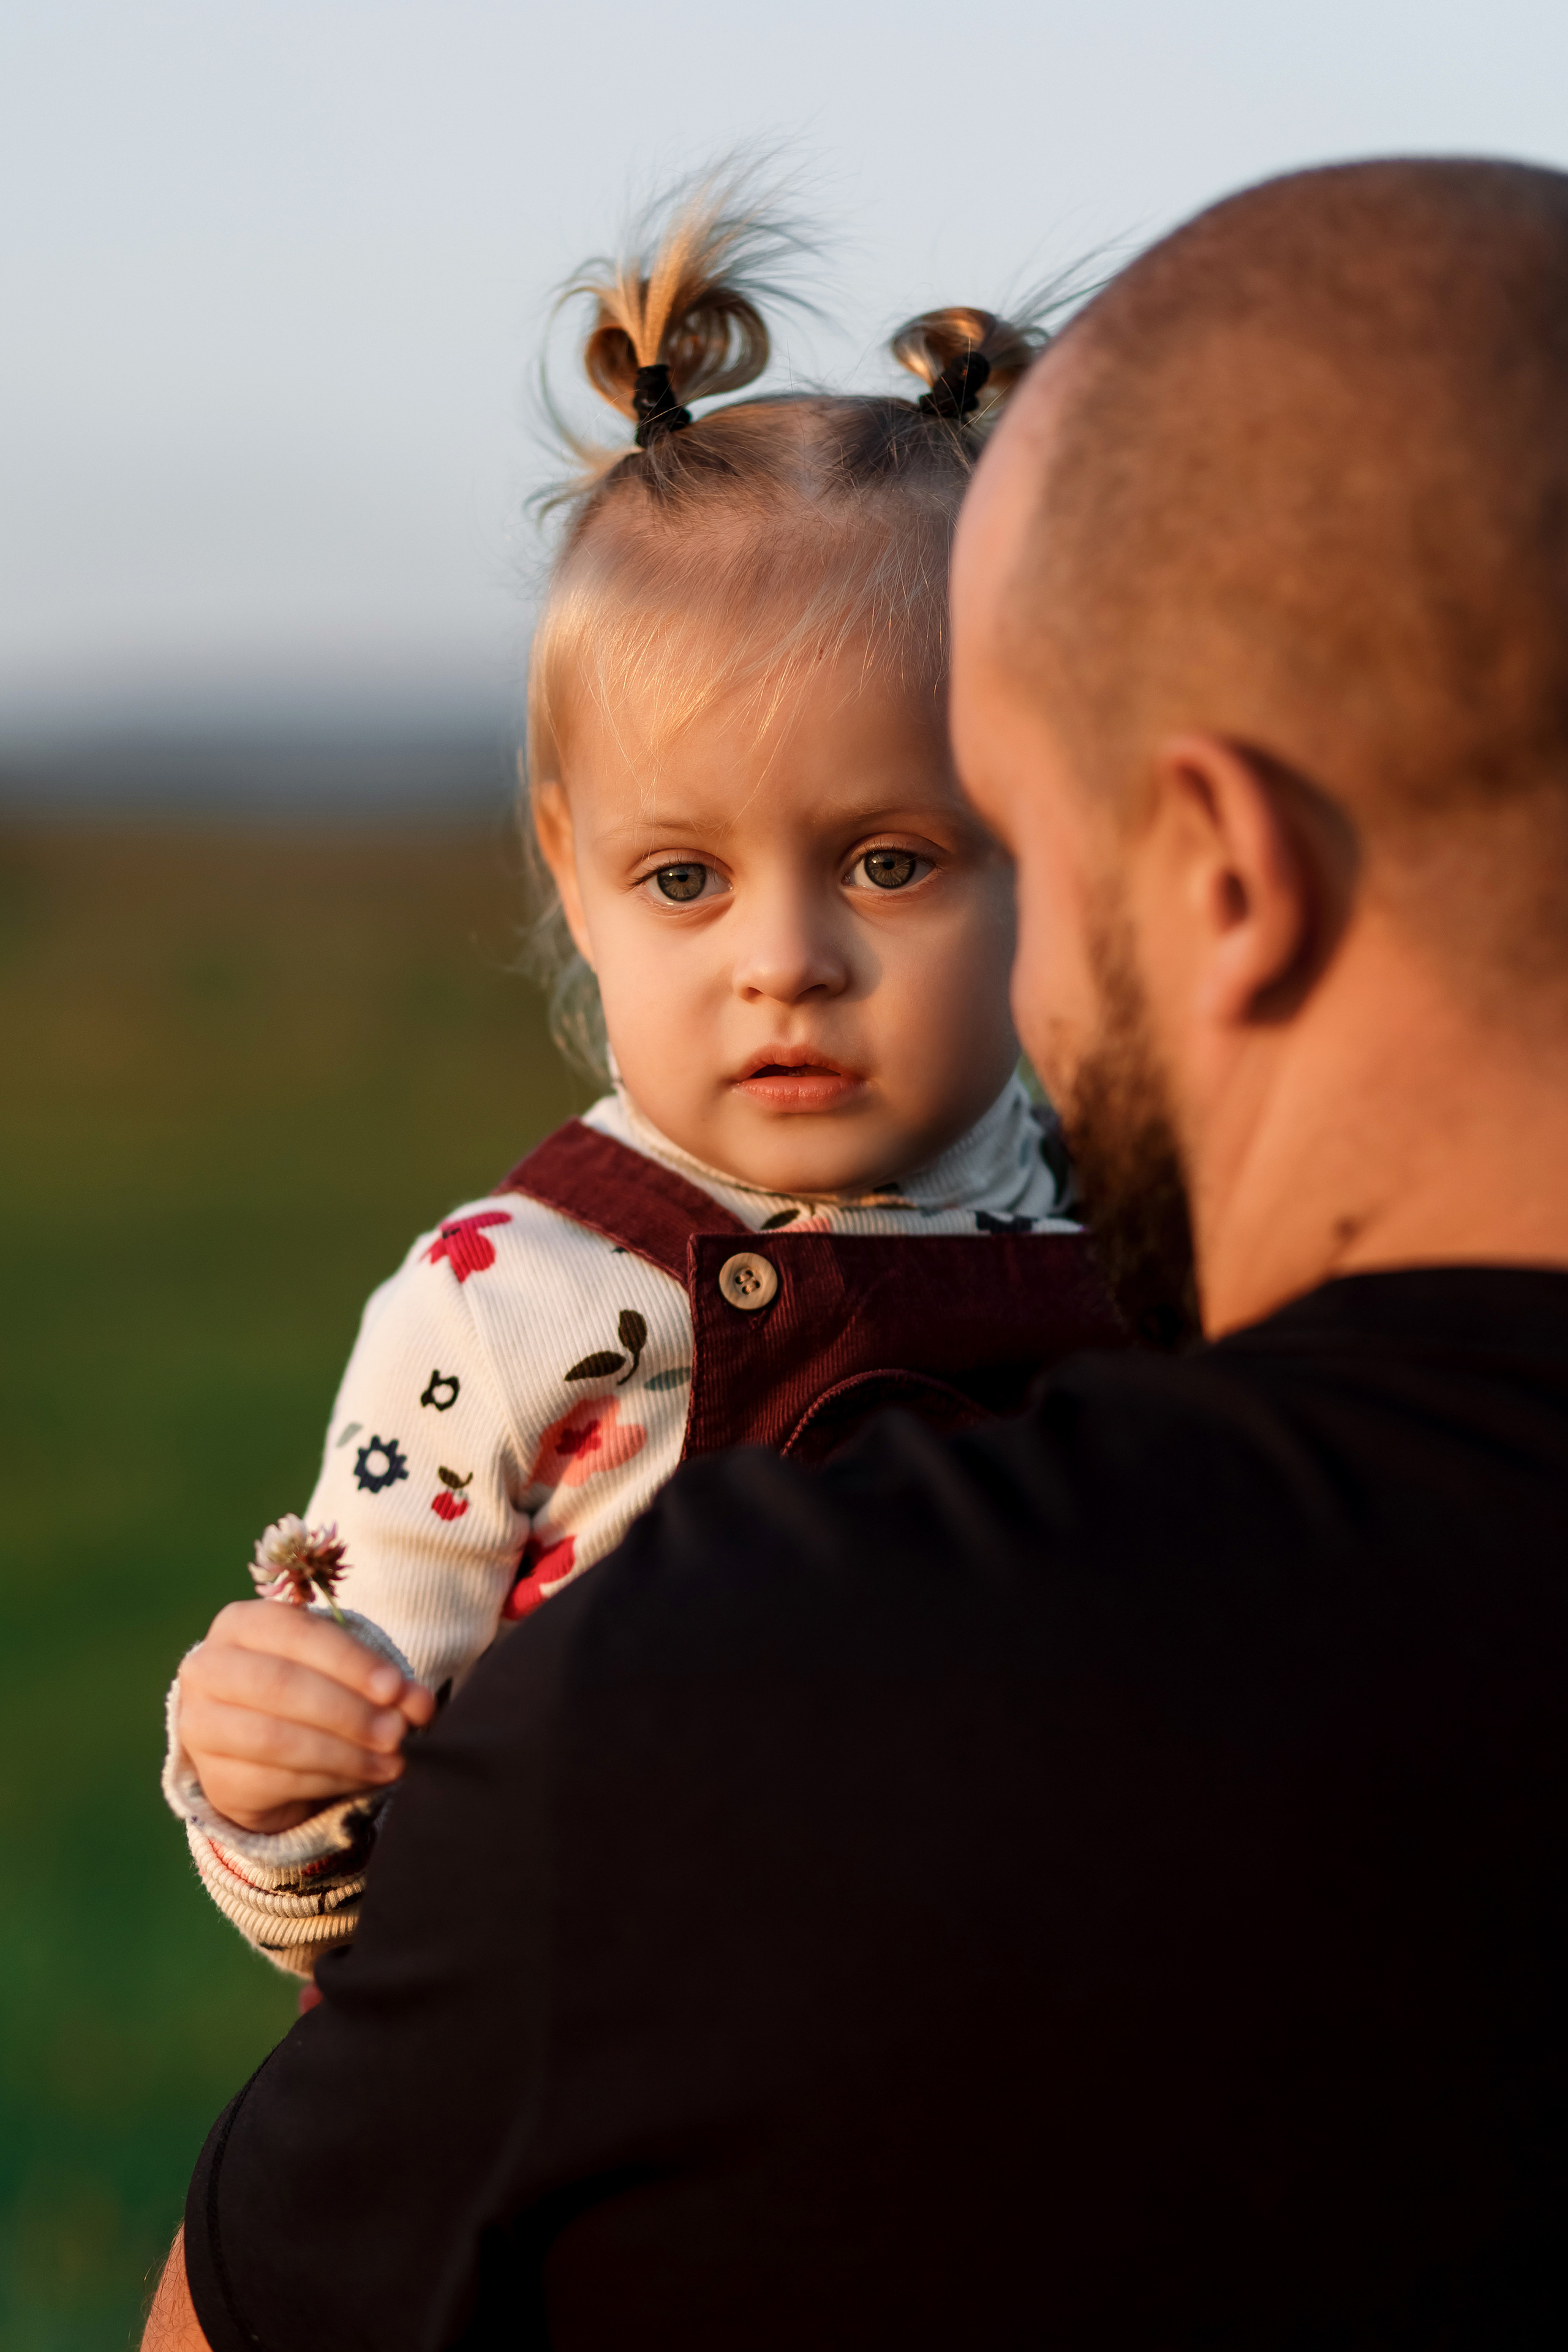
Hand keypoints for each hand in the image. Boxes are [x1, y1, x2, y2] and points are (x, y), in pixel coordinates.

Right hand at [177, 1601, 435, 1834]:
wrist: (257, 1746)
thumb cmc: (308, 1689)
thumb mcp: (344, 1673)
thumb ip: (383, 1682)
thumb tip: (420, 1705)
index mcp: (241, 1624)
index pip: (298, 1634)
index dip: (350, 1661)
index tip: (396, 1687)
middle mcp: (207, 1668)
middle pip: (280, 1686)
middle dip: (348, 1711)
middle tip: (397, 1731)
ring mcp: (200, 1725)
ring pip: (275, 1739)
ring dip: (343, 1752)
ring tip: (392, 1761)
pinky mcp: (214, 1777)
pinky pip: (275, 1780)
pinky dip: (329, 1781)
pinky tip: (365, 1778)